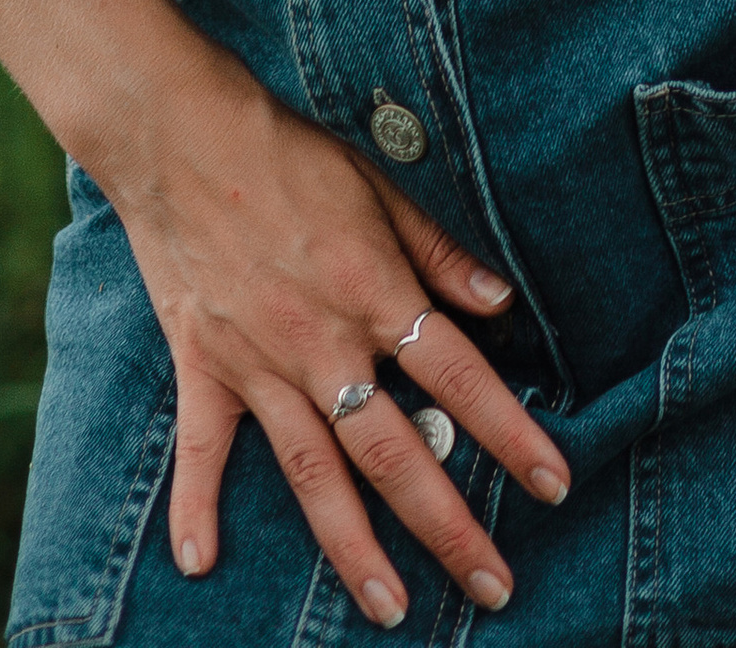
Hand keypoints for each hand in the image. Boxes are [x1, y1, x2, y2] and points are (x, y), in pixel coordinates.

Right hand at [94, 40, 570, 623]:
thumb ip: (440, 253)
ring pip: (315, 475)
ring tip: (391, 608)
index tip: (554, 483)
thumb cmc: (289, 152)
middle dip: (450, 525)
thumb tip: (502, 304)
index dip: (512, 434)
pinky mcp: (204, 367)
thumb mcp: (378, 187)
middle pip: (397, 452)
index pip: (460, 378)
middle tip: (493, 587)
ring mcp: (260, 364)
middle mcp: (323, 344)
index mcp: (374, 293)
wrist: (181, 134)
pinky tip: (199, 562)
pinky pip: (203, 449)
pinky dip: (196, 506)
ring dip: (354, 548)